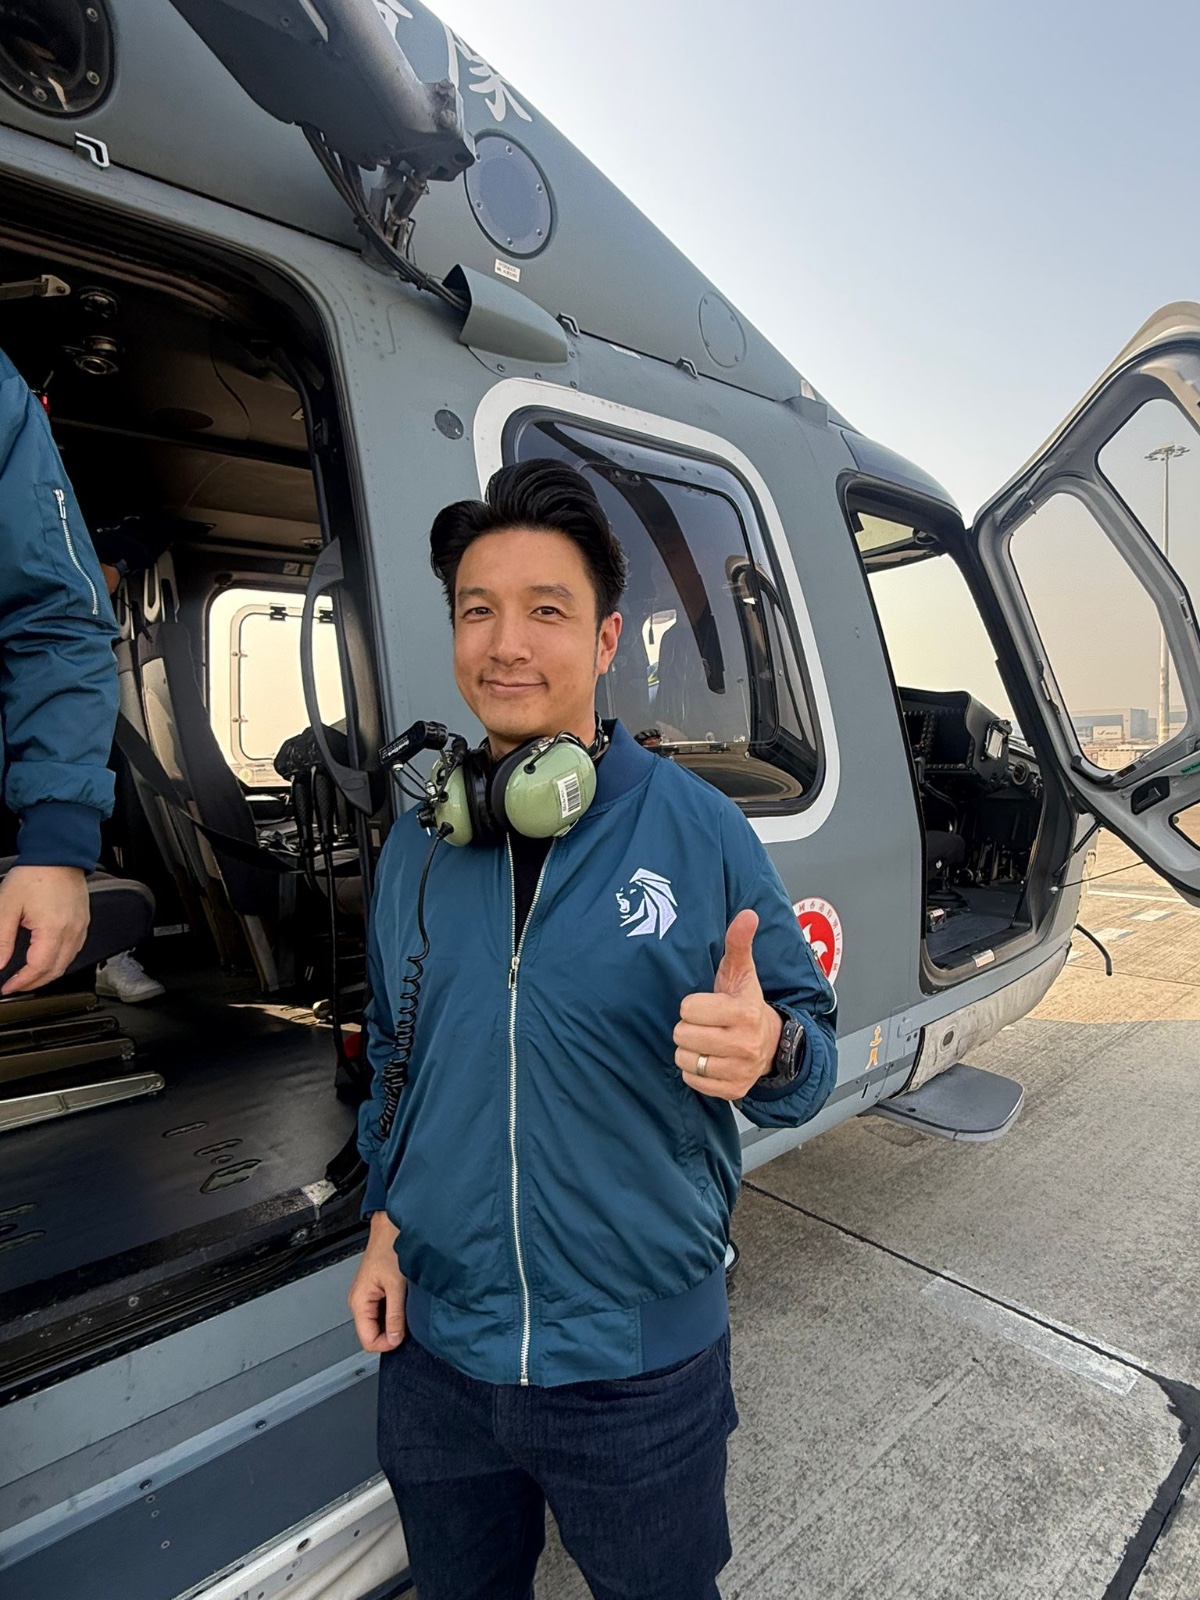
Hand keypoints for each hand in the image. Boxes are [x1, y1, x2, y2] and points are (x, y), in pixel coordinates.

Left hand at [0, 865, 89, 994]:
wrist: (58, 855)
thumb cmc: (35, 874)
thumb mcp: (7, 906)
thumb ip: (1, 939)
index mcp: (53, 929)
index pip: (39, 968)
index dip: (22, 982)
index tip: (8, 987)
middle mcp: (72, 931)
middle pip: (56, 970)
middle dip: (34, 983)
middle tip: (16, 986)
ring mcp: (80, 927)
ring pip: (67, 963)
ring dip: (48, 974)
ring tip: (29, 976)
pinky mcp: (83, 922)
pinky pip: (74, 950)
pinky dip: (59, 961)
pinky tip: (47, 959)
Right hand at [348, 1212, 406, 1352]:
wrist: (391, 1227)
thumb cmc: (390, 1247)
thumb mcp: (397, 1285)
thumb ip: (395, 1315)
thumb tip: (395, 1339)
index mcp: (359, 1302)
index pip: (368, 1341)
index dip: (387, 1343)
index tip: (403, 1336)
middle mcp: (358, 1301)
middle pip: (372, 1334)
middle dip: (391, 1332)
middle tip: (408, 1319)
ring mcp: (366, 1297)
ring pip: (378, 1324)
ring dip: (393, 1321)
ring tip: (406, 1305)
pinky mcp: (374, 1292)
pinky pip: (381, 1312)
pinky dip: (394, 1312)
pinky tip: (403, 1300)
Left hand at [673, 909, 782, 1100]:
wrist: (772, 1044)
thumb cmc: (747, 1004)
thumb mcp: (742, 972)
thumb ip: (739, 943)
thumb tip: (747, 914)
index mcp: (745, 1012)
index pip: (689, 1009)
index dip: (692, 1005)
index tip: (706, 1005)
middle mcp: (745, 1044)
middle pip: (683, 1035)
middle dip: (688, 1027)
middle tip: (704, 1024)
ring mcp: (740, 1070)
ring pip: (685, 1060)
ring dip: (689, 1050)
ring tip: (705, 1041)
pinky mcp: (733, 1090)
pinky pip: (693, 1080)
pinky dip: (694, 1071)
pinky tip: (709, 1058)